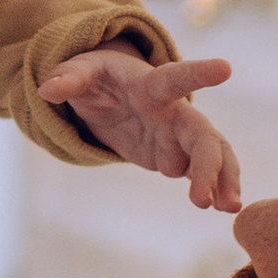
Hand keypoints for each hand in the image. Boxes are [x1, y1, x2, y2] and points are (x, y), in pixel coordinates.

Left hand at [38, 48, 241, 213]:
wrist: (112, 95)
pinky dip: (216, 188)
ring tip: (229, 209)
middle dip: (210, 163)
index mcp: (152, 85)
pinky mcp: (177, 157)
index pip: (176, 77)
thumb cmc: (99, 77)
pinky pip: (203, 173)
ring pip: (213, 154)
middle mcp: (174, 110)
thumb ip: (68, 78)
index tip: (225, 68)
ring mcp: (179, 136)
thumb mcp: (82, 73)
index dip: (199, 72)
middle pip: (201, 133)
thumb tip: (47, 90)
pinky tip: (224, 209)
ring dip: (224, 179)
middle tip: (205, 200)